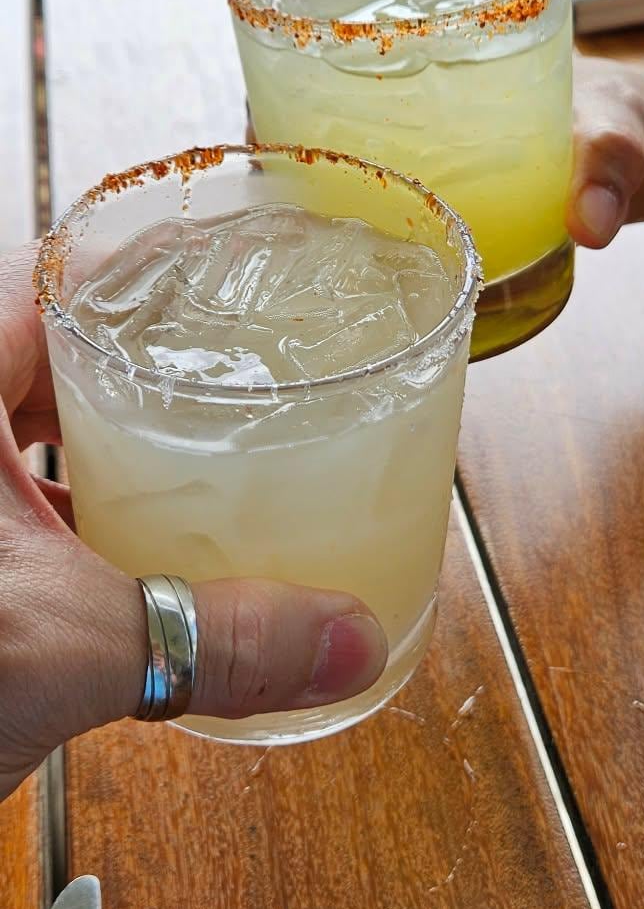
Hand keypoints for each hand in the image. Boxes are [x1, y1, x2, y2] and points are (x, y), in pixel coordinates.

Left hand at [0, 248, 386, 802]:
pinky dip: (60, 516)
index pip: (54, 278)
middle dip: (137, 362)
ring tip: (195, 458)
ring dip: (97, 447)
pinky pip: (1, 504)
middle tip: (235, 370)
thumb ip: (215, 639)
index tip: (228, 262)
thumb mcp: (62, 646)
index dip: (145, 263)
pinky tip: (121, 555)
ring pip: (15, 432)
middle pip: (40, 352)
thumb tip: (344, 638)